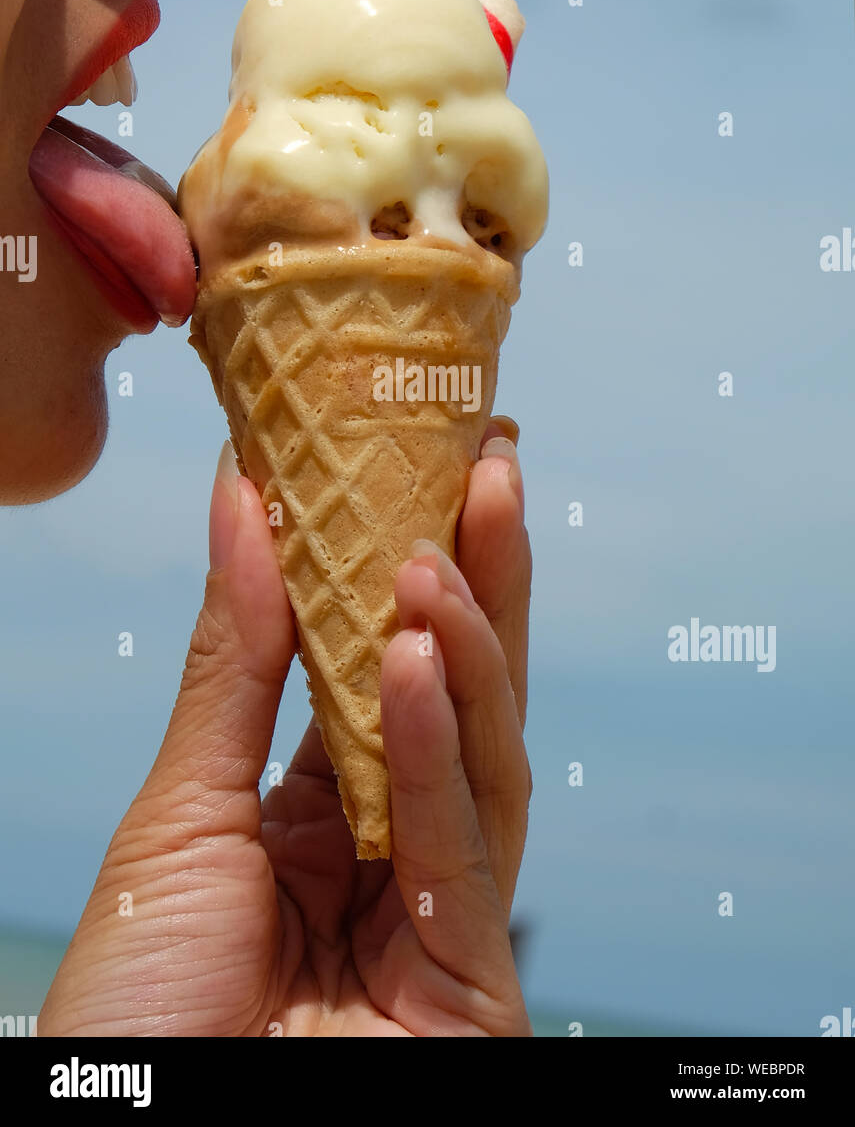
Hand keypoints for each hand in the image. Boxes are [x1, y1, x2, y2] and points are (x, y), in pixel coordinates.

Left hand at [39, 419, 532, 1036]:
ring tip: (448, 542)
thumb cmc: (136, 1008)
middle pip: (458, 696)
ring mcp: (440, 912)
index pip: (386, 670)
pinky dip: (437, 745)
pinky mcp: (472, 975)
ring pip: (482, 754)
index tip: (423, 458)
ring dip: (470, 645)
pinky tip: (420, 659)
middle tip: (490, 464)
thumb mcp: (180, 807)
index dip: (411, 567)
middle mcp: (395, 850)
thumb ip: (239, 662)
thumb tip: (247, 501)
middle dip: (480, 580)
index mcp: (324, 810)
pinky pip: (459, 843)